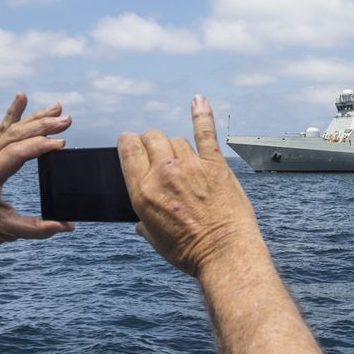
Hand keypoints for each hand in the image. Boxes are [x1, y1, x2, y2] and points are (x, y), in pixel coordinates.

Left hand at [0, 94, 75, 264]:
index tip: (60, 144)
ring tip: (57, 108)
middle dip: (41, 126)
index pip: (14, 155)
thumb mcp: (7, 231)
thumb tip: (67, 225)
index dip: (38, 146)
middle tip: (66, 121)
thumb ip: (37, 229)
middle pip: (14, 137)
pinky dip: (13, 114)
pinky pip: (2, 131)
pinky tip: (22, 97)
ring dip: (34, 118)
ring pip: (10, 131)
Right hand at [118, 95, 265, 277]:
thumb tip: (140, 223)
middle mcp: (164, 173)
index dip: (129, 142)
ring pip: (176, 139)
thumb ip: (144, 225)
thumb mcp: (157, 241)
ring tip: (182, 161)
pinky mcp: (215, 165)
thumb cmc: (190, 252)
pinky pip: (205, 132)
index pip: (128, 148)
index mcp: (143, 191)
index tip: (132, 143)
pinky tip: (198, 100)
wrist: (225, 253)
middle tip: (157, 152)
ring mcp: (190, 166)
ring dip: (175, 146)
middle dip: (151, 141)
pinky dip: (201, 114)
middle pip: (152, 138)